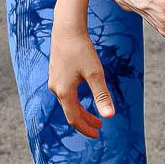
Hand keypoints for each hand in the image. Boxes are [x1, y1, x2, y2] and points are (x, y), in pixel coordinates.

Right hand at [48, 15, 114, 139]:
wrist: (67, 28)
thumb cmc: (82, 49)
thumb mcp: (95, 74)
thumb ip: (102, 96)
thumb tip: (110, 116)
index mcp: (64, 92)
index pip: (74, 118)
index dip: (86, 128)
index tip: (98, 135)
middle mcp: (56, 88)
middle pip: (71, 112)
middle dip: (85, 121)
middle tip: (100, 127)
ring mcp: (54, 80)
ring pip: (68, 103)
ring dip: (81, 111)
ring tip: (95, 116)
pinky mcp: (56, 73)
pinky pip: (65, 93)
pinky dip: (76, 101)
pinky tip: (84, 98)